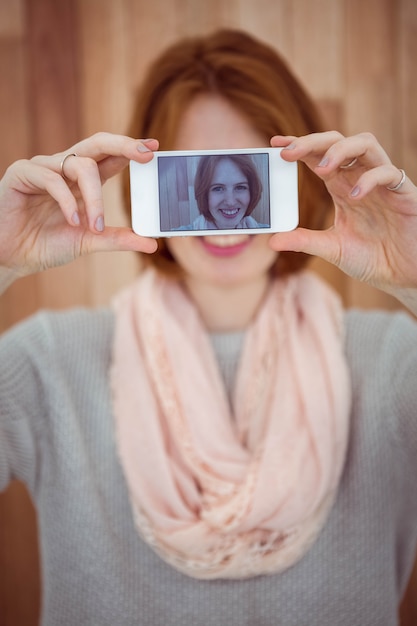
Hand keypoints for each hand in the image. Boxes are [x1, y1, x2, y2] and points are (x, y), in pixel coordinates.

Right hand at [0, 132, 157, 288]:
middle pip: (97, 143)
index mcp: (83, 181)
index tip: (155, 148)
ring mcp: (44, 168)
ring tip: (94, 225)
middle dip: (124, 145)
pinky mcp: (22, 173)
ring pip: (80, 165)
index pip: (111, 157)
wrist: (11, 257)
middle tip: (145, 155)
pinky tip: (72, 221)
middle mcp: (65, 169)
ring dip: (94, 197)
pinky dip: (67, 201)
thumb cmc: (46, 245)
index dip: (132, 149)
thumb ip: (118, 239)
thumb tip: (152, 244)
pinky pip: (52, 178)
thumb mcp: (88, 242)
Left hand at [270, 131, 416, 309]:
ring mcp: (382, 184)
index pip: (318, 156)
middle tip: (290, 152)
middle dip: (313, 141)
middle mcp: (361, 178)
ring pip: (365, 144)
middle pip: (338, 141)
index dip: (299, 145)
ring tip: (321, 168)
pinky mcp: (404, 194)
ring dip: (340, 150)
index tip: (275, 145)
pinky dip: (369, 179)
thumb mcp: (332, 249)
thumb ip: (304, 241)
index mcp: (342, 187)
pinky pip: (388, 173)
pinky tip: (354, 195)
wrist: (402, 275)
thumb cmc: (372, 258)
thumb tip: (272, 241)